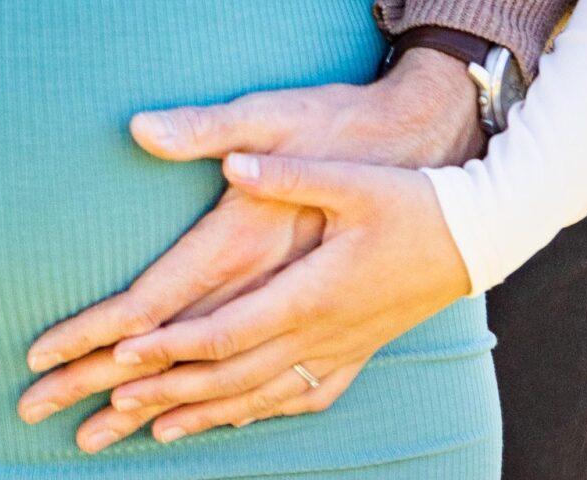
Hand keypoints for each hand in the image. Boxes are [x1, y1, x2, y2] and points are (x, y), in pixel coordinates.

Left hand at [84, 151, 471, 444]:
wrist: (477, 234)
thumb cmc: (409, 196)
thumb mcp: (349, 175)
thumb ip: (286, 173)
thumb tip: (230, 160)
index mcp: (312, 291)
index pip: (227, 329)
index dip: (172, 344)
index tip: (122, 352)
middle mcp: (323, 332)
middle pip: (232, 375)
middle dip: (167, 391)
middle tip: (108, 404)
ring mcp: (341, 349)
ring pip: (261, 395)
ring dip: (204, 412)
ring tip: (149, 426)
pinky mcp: (356, 350)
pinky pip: (300, 396)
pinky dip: (258, 412)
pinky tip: (232, 420)